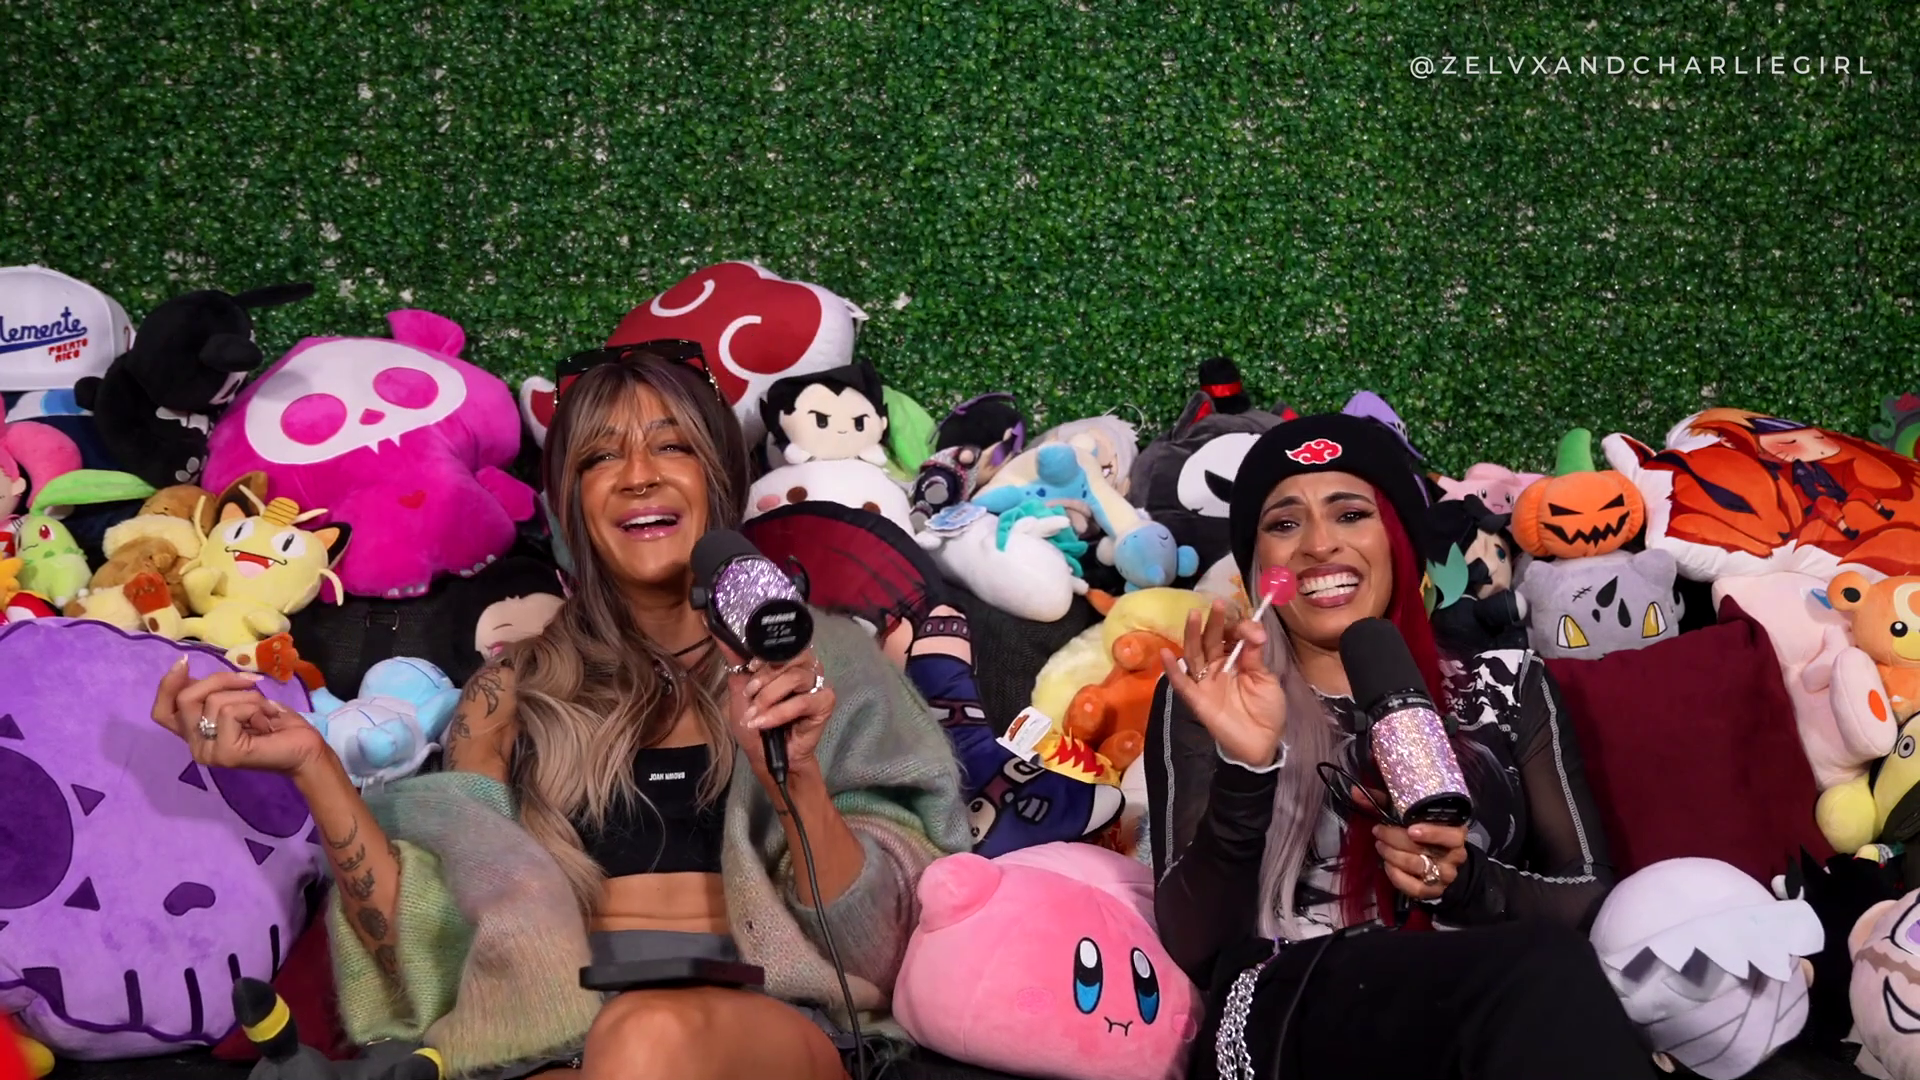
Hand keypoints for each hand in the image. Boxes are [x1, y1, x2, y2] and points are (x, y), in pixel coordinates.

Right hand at [151, 656, 325, 776]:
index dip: (167, 685)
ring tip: (265, 712)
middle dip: (220, 679)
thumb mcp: (239, 699)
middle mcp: (195, 746)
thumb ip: (211, 691)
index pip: (162, 712)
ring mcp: (208, 752)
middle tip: (251, 681)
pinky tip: (267, 723)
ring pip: (214, 702)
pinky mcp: (225, 753)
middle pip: (185, 698)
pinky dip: (254, 708)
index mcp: (195, 733)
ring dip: (248, 697)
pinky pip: (230, 712)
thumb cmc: (275, 722)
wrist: (305, 749)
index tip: (183, 663)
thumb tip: (184, 669)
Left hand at [718, 644, 835, 780]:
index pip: (781, 643)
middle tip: (750, 696)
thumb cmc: (755, 723)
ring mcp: (817, 684)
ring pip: (795, 677)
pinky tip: (766, 722)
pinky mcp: (825, 702)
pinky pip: (802, 701)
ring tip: (755, 714)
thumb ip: (736, 663)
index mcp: (788, 660)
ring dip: (769, 696)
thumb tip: (721, 637)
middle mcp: (806, 668)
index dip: (764, 654)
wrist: (767, 756)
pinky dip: (780, 712)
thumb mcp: (740, 690)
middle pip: (789, 656)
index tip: (751, 668)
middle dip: (764, 678)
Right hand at [1158, 598, 1286, 767]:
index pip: (1231, 636)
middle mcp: (1218, 666)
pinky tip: (1166, 653)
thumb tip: (1254, 631)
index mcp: (1236, 660)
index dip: (1238, 627)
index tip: (1250, 628)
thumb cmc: (1266, 710)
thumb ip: (1256, 656)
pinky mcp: (1196, 698)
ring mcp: (1205, 681)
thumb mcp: (1266, 680)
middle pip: (1212, 640)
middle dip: (1215, 622)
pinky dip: (1172, 669)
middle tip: (1218, 605)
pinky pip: (1182, 682)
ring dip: (1193, 635)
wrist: (1262, 743)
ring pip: (1195, 654)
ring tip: (1193, 615)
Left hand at [1356, 784, 1468, 900]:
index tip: (1411, 829)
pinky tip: (1387, 865)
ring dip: (1392, 855)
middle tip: (1378, 831)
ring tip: (1380, 845)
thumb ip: (1383, 801)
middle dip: (1395, 839)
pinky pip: (1414, 887)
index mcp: (1455, 831)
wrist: (1438, 859)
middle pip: (1425, 850)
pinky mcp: (1434, 890)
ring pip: (1417, 866)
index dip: (1432, 833)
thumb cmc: (1421, 829)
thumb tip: (1356, 792)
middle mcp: (1455, 854)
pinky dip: (1396, 876)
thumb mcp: (1407, 812)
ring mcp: (1446, 874)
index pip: (1451, 835)